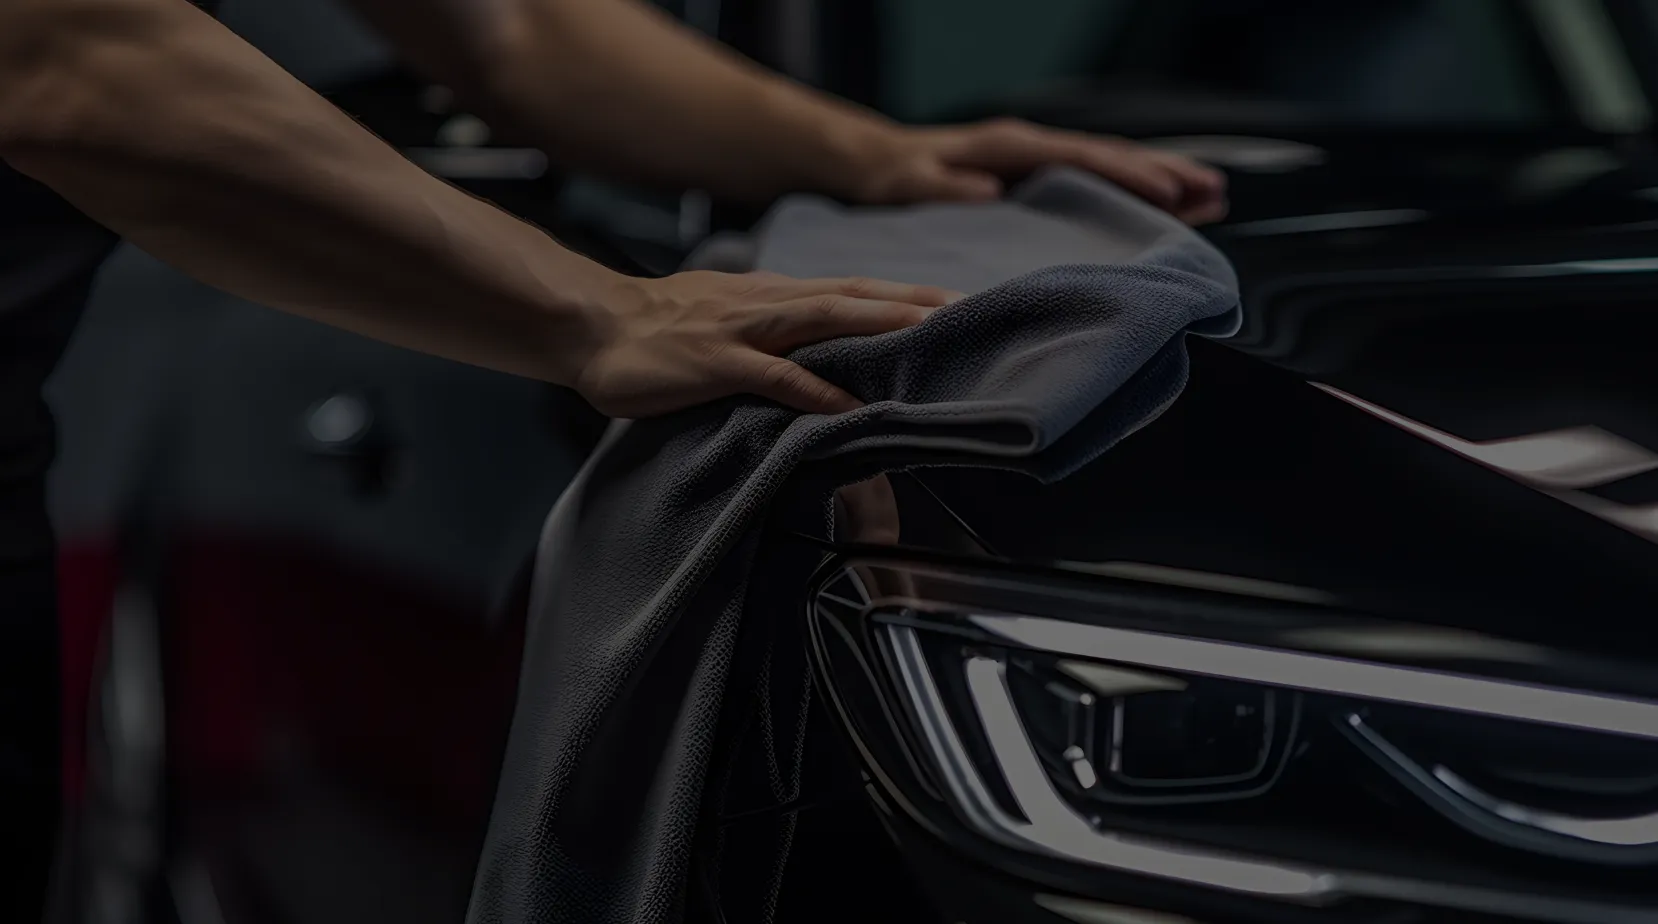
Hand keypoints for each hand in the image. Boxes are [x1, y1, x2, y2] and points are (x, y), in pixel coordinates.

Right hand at [575, 271, 957, 417]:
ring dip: (879, 322)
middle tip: (964, 308)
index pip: (848, 288)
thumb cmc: (656, 331)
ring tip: (928, 332)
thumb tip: (810, 351)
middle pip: (851, 295)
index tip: (949, 301)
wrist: (593, 325)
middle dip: (910, 301)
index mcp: (770, 294)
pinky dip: (819, 393)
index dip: (900, 293)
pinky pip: (778, 378)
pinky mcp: (719, 364)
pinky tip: (852, 409)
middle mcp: (766, 303)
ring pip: (825, 318)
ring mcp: (743, 331)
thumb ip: (769, 331)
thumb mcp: (723, 318)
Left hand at [855, 118, 1228, 224]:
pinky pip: (1098, 182)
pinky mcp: (1041, 177)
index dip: (1128, 175)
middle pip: (1112, 157)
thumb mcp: (910, 183)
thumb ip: (946, 188)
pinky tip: (1169, 207)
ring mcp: (1041, 161)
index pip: (1083, 157)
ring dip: (1162, 181)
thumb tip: (989, 193)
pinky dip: (1135, 191)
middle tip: (1215, 192)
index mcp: (1012, 145)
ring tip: (1213, 199)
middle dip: (1166, 173)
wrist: (878, 163)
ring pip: (1114, 167)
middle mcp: (1034, 146)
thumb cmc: (894, 176)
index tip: (1169, 193)